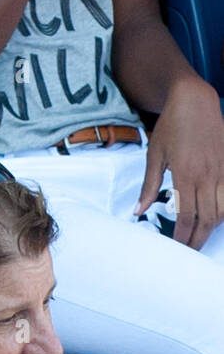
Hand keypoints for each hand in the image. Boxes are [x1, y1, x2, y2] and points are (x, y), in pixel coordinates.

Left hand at [139, 79, 223, 249]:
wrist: (195, 102)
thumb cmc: (171, 127)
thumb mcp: (154, 154)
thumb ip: (149, 185)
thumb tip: (138, 211)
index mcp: (185, 174)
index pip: (186, 215)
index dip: (182, 235)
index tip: (175, 246)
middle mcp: (207, 176)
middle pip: (207, 219)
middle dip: (198, 238)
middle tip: (188, 250)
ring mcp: (223, 172)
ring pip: (223, 211)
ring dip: (213, 228)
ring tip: (200, 237)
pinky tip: (216, 218)